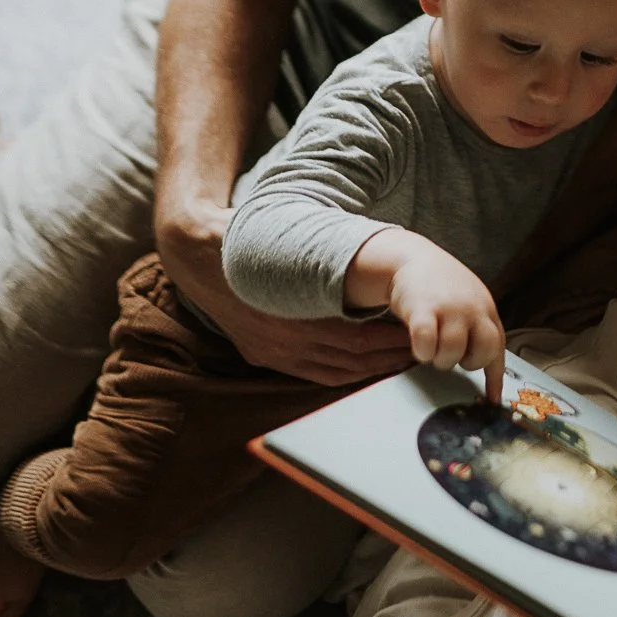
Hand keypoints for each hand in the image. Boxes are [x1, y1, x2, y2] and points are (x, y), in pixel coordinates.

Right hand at [156, 199, 412, 385]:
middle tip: (420, 349)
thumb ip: (332, 265)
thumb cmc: (252, 242)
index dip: (390, 342)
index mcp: (293, 319)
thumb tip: (378, 265)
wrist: (197, 254)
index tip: (416, 332)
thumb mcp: (294, 247)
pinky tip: (364, 365)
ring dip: (370, 371)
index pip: (356, 341)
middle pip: (350, 363)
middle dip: (388, 359)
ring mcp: (271, 354)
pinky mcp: (261, 355)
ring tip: (400, 359)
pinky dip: (342, 372)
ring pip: (333, 374)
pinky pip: (310, 373)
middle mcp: (282, 344)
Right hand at [355, 229, 506, 401]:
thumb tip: (488, 368)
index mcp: (486, 311)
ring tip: (432, 345)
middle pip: (482, 353)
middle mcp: (473, 309)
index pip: (497, 348)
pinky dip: (421, 351)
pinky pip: (425, 344)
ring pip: (451, 354)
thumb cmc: (443, 287)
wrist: (413, 258)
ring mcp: (449, 309)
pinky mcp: (422, 309)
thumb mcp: (471, 303)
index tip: (491, 401)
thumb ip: (480, 330)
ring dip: (439, 358)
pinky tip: (419, 343)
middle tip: (452, 353)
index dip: (494, 378)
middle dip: (467, 362)